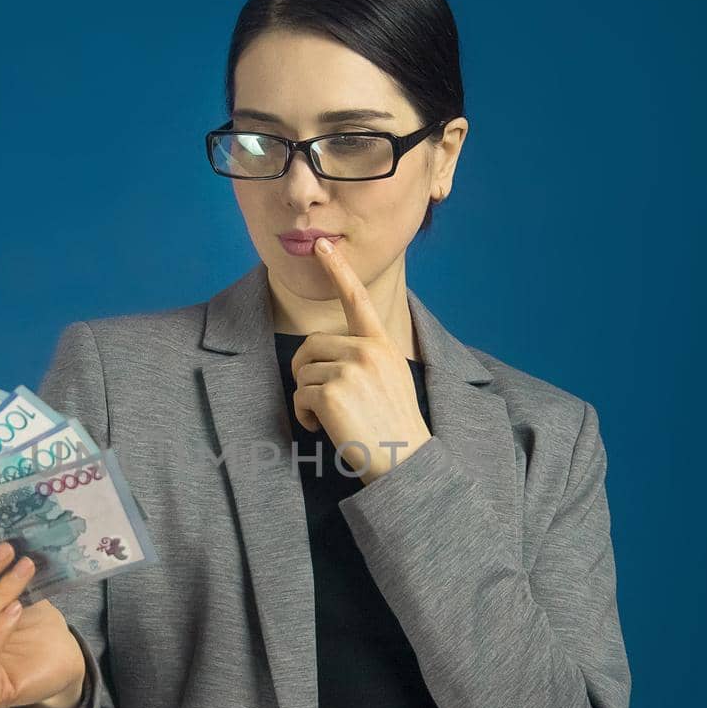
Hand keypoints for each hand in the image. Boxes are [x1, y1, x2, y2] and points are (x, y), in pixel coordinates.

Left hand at [289, 236, 432, 484]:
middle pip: (311, 346)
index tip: (323, 247)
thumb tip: (326, 358)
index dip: (338, 271)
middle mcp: (366, 350)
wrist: (407, 461)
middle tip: (319, 399)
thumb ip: (365, 359)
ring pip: (302, 372)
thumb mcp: (390, 379)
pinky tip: (324, 427)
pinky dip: (304, 415)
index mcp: (381, 345)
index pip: (357, 300)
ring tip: (330, 418)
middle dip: (306, 372)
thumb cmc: (394, 428)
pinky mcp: (332, 392)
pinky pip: (299, 394)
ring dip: (307, 398)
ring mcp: (350, 370)